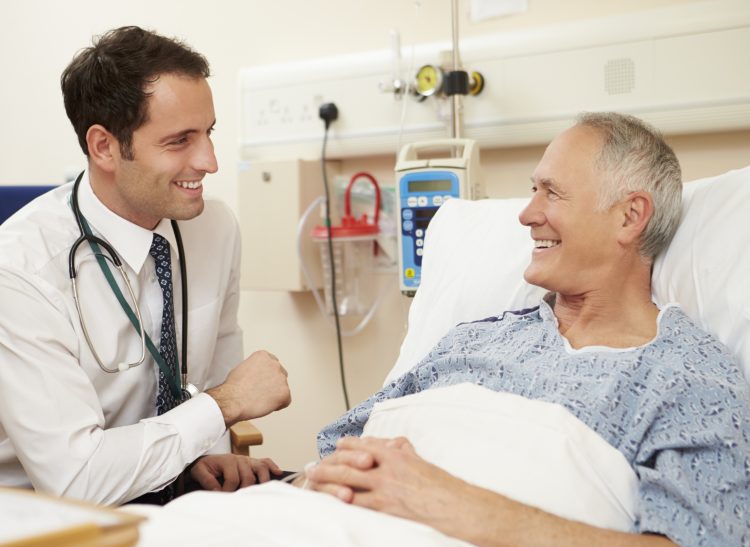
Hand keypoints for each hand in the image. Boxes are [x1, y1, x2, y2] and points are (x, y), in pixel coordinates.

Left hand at [189, 454, 283, 491]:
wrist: (207, 460)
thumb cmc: (204, 467)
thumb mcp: (199, 471)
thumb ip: (207, 480)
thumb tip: (218, 491)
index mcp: (227, 461)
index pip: (233, 479)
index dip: (228, 491)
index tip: (223, 499)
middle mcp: (240, 459)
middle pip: (248, 477)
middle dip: (244, 490)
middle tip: (240, 500)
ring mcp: (248, 460)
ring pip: (260, 468)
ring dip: (263, 480)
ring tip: (263, 491)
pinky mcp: (252, 462)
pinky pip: (265, 462)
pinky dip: (272, 466)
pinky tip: (278, 472)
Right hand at [207, 350, 290, 425]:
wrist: (232, 400)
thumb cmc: (233, 388)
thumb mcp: (242, 368)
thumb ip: (255, 368)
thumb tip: (259, 375)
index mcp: (264, 356)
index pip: (272, 364)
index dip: (267, 375)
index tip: (261, 382)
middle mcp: (275, 364)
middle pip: (280, 375)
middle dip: (273, 384)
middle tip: (261, 393)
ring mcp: (281, 378)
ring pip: (283, 388)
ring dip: (275, 394)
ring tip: (260, 400)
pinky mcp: (285, 392)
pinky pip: (286, 401)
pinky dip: (278, 405)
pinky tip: (265, 405)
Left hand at [305, 436, 464, 523]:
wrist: (453, 505)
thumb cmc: (441, 486)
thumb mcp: (420, 460)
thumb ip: (404, 450)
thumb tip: (394, 443)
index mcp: (395, 454)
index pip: (363, 444)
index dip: (346, 446)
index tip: (336, 447)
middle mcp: (386, 467)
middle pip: (348, 462)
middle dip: (328, 464)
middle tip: (312, 467)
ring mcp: (383, 487)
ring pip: (347, 481)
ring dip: (326, 481)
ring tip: (312, 481)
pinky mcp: (384, 507)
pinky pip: (356, 503)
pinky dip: (340, 501)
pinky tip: (328, 502)